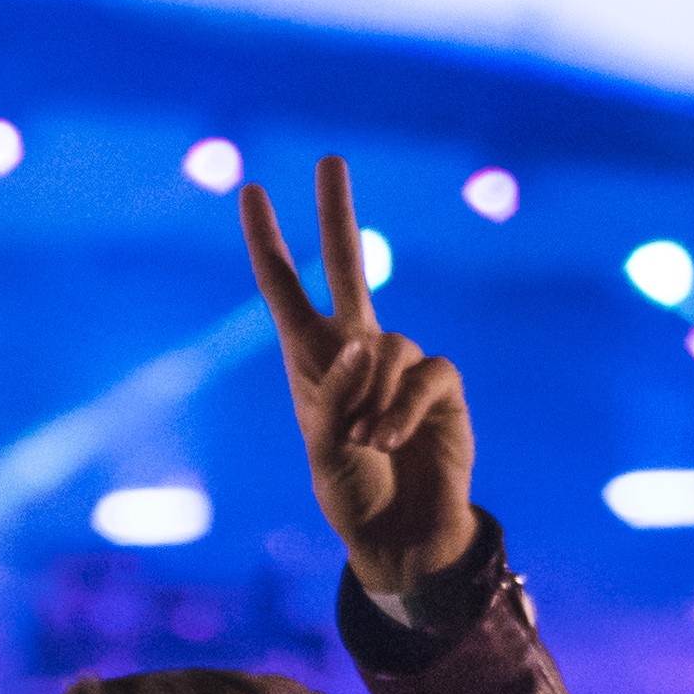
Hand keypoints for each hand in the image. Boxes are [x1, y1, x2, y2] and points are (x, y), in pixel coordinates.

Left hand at [240, 155, 474, 595]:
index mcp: (312, 362)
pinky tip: (392, 441)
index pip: (286, 290)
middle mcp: (357, 349)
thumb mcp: (323, 453)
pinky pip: (423, 374)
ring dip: (373, 400)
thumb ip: (334, 399)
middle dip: (336, 213)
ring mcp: (401, 362)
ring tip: (368, 444)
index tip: (252, 191)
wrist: (399, 534)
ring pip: (387, 348)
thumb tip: (364, 339)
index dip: (270, 243)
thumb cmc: (350, 495)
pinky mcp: (441, 383)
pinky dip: (403, 408)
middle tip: (330, 158)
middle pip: (346, 265)